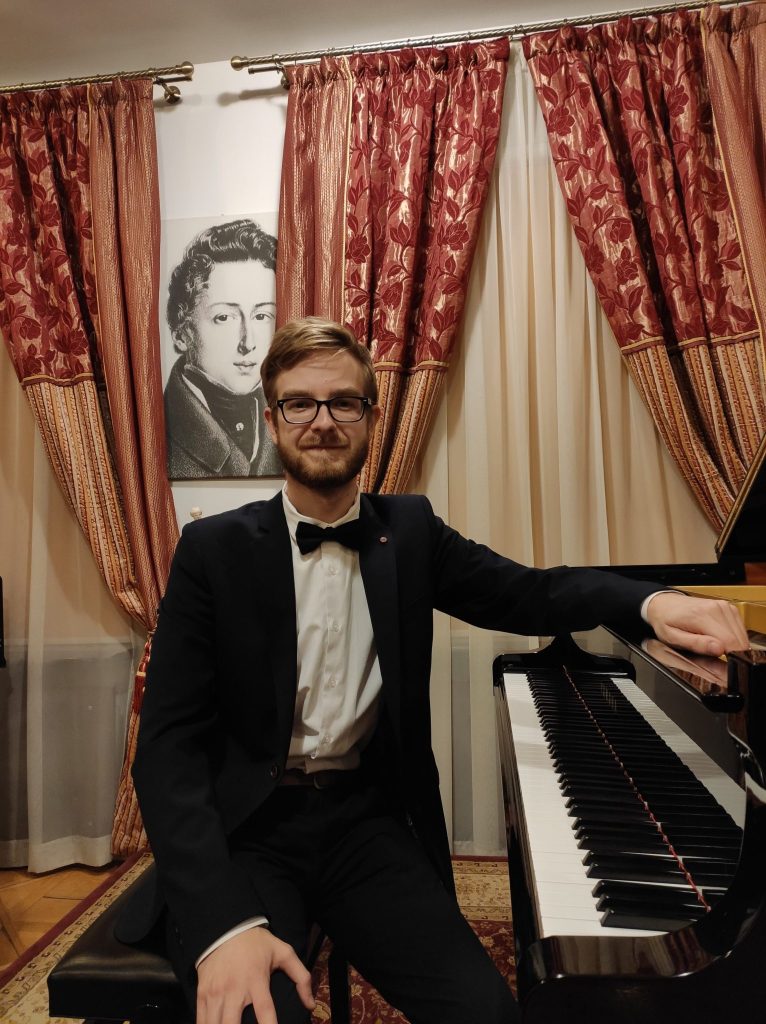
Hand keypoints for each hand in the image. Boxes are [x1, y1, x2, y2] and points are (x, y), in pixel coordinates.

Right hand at [196, 926, 314, 1023]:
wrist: (226, 928)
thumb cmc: (257, 944)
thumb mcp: (283, 953)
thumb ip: (301, 978)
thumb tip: (310, 1005)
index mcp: (256, 980)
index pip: (265, 1012)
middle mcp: (234, 988)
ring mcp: (216, 992)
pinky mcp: (202, 994)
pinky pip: (201, 1020)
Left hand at [645, 591, 748, 656]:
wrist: (665, 604)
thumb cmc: (667, 621)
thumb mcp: (673, 638)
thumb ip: (696, 644)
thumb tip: (719, 649)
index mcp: (702, 616)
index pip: (730, 642)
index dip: (727, 656)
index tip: (716, 658)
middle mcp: (717, 608)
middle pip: (739, 640)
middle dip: (729, 651)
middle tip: (710, 650)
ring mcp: (724, 607)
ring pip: (742, 635)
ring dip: (732, 644)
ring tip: (711, 642)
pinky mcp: (729, 608)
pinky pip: (740, 629)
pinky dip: (733, 637)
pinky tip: (717, 636)